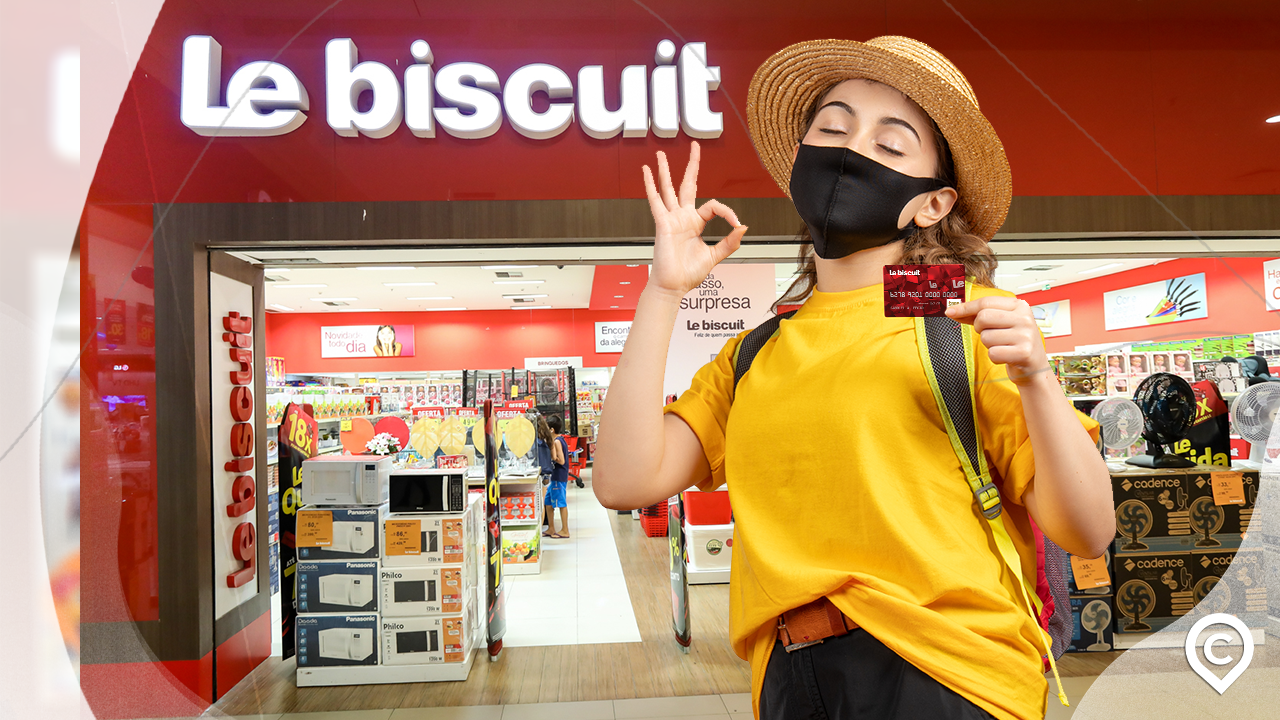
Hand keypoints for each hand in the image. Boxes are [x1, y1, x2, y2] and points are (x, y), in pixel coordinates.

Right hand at [642, 141, 747, 298]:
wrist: (673, 286)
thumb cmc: (689, 274)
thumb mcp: (715, 256)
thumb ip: (729, 242)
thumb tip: (743, 228)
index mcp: (696, 223)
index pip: (714, 206)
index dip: (728, 211)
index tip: (736, 223)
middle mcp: (683, 218)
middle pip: (688, 185)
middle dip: (691, 166)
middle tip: (694, 147)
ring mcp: (671, 219)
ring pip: (668, 188)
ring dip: (665, 171)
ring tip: (661, 154)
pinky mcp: (662, 223)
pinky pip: (655, 201)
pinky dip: (650, 186)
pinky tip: (647, 172)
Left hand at [944, 296, 1049, 385]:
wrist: (1035, 366)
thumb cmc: (1014, 342)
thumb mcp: (1002, 323)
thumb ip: (978, 315)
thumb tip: (952, 311)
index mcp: (1019, 306)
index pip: (986, 302)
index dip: (965, 308)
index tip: (950, 312)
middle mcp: (1025, 318)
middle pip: (983, 317)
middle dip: (979, 328)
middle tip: (991, 334)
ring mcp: (1025, 335)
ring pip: (986, 337)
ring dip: (989, 345)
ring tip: (1003, 346)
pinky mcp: (1023, 353)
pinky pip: (993, 353)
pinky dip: (994, 357)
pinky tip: (1005, 356)